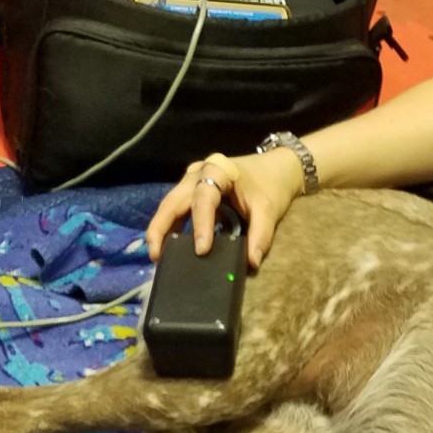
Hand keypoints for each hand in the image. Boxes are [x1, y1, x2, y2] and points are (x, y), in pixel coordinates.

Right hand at [145, 150, 304, 267]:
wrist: (277, 169)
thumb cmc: (271, 185)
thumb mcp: (269, 209)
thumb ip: (260, 235)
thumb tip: (251, 263)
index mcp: (218, 170)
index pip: (204, 199)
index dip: (200, 224)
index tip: (201, 250)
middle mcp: (198, 173)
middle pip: (173, 200)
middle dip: (161, 227)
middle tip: (156, 255)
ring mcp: (192, 181)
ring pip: (170, 204)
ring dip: (162, 229)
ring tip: (158, 256)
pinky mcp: (193, 191)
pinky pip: (178, 208)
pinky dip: (172, 227)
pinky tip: (170, 247)